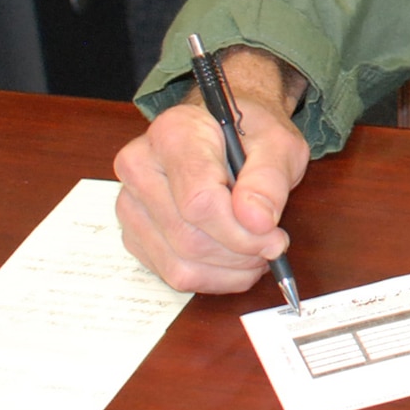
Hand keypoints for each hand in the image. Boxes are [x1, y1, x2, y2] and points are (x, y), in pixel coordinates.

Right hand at [114, 47, 309, 293]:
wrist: (224, 134)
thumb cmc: (249, 134)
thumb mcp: (277, 142)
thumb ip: (269, 178)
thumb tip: (258, 221)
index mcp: (172, 133)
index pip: (198, 202)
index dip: (240, 230)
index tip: (273, 234)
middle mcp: (140, 167)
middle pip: (188, 238)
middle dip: (240, 252)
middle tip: (273, 245)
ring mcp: (131, 203)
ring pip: (179, 264)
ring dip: (228, 270)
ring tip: (257, 252)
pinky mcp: (134, 233)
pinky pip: (171, 274)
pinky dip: (212, 276)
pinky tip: (234, 259)